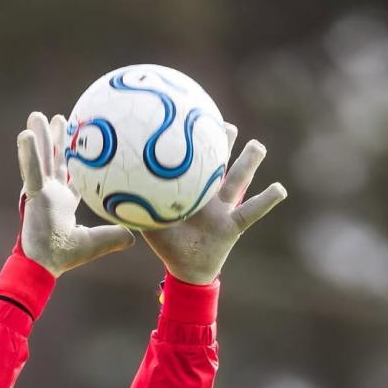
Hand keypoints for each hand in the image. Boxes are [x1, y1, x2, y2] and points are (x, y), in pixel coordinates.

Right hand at [17, 112, 133, 276]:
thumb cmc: (67, 256)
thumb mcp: (98, 242)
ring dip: (40, 137)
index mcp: (65, 201)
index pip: (73, 175)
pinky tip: (27, 134)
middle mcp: (52, 193)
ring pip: (41, 159)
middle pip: (56, 160)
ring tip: (37, 115)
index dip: (76, 159)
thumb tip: (136, 235)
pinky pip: (31, 171)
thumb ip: (115, 236)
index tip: (80, 140)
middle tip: (59, 118)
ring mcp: (41, 192)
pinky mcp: (33, 195)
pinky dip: (29, 153)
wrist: (46, 264)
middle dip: (57, 140)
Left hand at [142, 125, 286, 283]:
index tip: (192, 118)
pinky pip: (252, 210)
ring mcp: (224, 209)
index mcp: (190, 191)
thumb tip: (107, 189)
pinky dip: (267, 200)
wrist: (184, 269)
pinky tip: (280, 188)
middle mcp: (210, 195)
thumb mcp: (148, 223)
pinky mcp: (234, 226)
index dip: (194, 141)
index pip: (193, 160)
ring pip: (238, 180)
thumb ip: (132, 206)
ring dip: (249, 163)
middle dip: (223, 143)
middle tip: (225, 125)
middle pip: (219, 163)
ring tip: (258, 146)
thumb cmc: (166, 244)